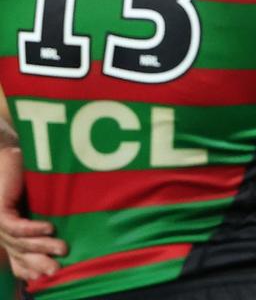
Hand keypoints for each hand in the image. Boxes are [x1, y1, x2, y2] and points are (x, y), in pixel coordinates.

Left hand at [0, 146, 63, 279]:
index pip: (18, 258)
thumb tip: (72, 233)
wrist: (13, 155)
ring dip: (42, 247)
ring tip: (63, 248)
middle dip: (38, 264)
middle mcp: (3, 230)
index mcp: (12, 232)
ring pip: (20, 243)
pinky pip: (15, 227)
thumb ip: (49, 217)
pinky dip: (33, 230)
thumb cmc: (31, 176)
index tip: (49, 276)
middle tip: (57, 270)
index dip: (30, 269)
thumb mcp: (42, 202)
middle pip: (20, 255)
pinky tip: (49, 229)